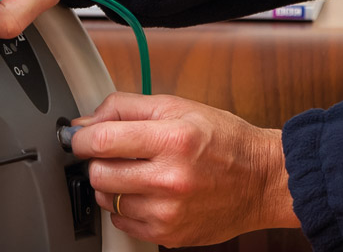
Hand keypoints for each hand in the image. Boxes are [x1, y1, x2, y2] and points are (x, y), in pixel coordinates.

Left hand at [70, 92, 298, 246]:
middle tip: (112, 154)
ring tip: (135, 173)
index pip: (103, 141)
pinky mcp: (170, 235)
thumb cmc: (225, 141)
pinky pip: (124, 224)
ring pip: (108, 201)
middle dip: (97, 162)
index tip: (79, 138)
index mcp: (172, 140)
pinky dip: (127, 208)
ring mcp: (170, 212)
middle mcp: (171, 179)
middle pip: (99, 174)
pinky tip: (146, 194)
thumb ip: (126, 108)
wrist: (263, 181)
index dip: (81, 138)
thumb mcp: (178, 107)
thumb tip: (86, 122)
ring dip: (112, 186)